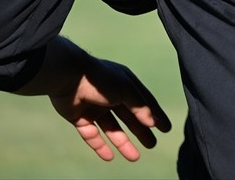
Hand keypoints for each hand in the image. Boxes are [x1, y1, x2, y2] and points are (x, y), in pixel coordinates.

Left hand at [45, 43, 171, 161]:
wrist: (68, 77)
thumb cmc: (101, 79)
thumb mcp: (127, 90)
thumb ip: (140, 106)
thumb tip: (154, 121)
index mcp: (124, 84)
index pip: (144, 102)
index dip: (155, 115)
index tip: (166, 129)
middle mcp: (111, 96)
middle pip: (129, 117)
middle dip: (141, 131)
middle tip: (152, 144)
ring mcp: (95, 107)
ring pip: (112, 129)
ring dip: (123, 143)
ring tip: (135, 157)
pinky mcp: (79, 118)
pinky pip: (92, 135)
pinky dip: (100, 146)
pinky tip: (110, 157)